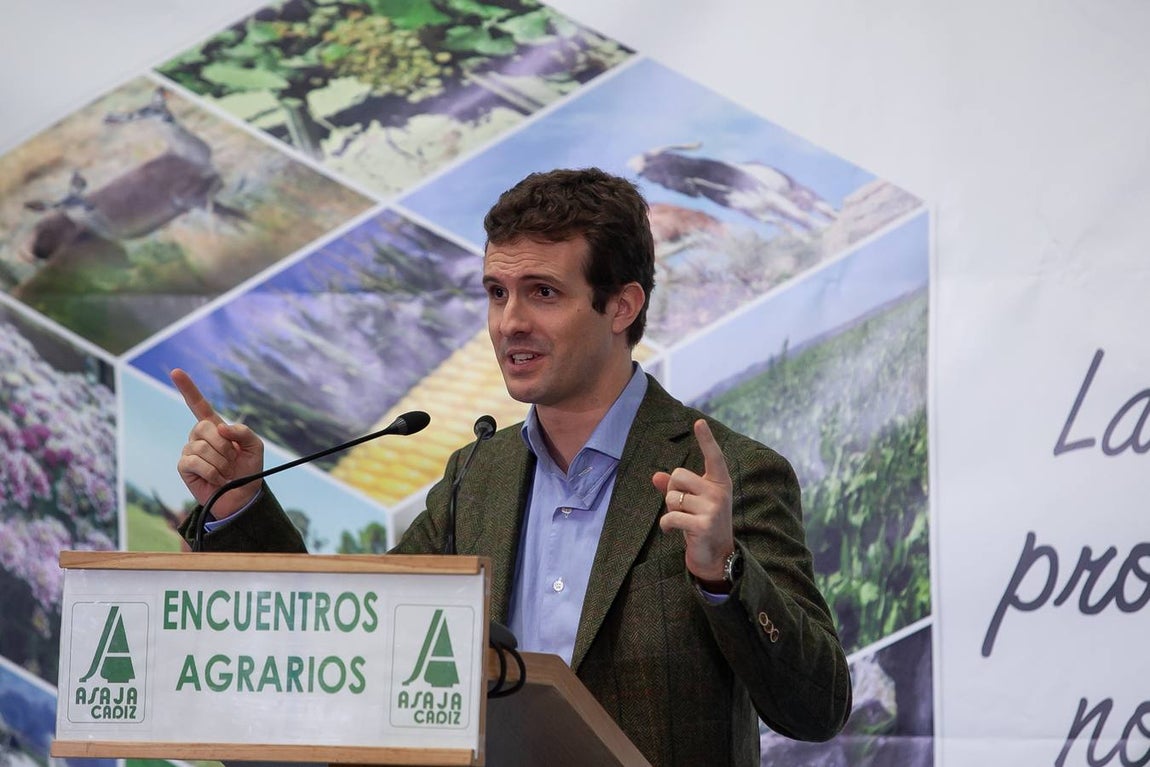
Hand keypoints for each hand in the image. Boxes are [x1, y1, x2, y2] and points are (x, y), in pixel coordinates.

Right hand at [171, 368, 264, 518]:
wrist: (243, 496)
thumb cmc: (248, 469)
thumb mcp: (254, 447)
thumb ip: (243, 432)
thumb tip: (221, 428)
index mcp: (215, 428)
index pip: (198, 405)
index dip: (187, 388)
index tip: (175, 371)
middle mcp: (199, 436)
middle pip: (206, 428)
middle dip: (225, 446)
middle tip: (232, 460)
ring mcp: (189, 451)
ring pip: (202, 447)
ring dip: (221, 463)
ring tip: (225, 472)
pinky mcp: (184, 467)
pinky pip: (196, 462)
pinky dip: (212, 472)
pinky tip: (216, 479)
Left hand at [652, 419, 734, 586]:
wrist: (717, 556)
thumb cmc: (702, 523)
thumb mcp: (691, 503)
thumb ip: (675, 488)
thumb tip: (655, 476)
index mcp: (720, 483)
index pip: (713, 457)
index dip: (706, 439)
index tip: (699, 422)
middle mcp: (719, 492)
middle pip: (679, 475)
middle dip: (672, 490)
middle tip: (682, 507)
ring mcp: (713, 508)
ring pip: (672, 497)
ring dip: (670, 510)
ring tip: (683, 520)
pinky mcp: (704, 525)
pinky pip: (671, 516)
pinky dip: (666, 525)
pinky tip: (672, 530)